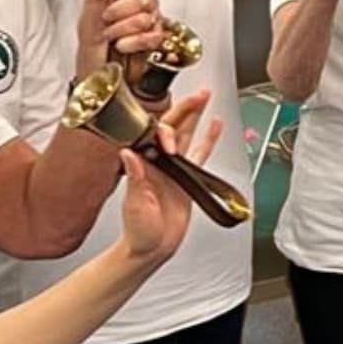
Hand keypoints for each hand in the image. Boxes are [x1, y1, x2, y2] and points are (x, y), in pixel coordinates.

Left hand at [76, 0, 163, 74]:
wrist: (95, 66)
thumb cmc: (92, 39)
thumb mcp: (90, 8)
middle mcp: (143, 5)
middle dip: (121, 10)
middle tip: (107, 17)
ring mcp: (151, 23)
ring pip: (146, 18)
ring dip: (122, 29)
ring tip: (111, 34)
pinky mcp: (154, 42)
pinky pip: (151, 37)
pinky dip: (131, 42)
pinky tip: (122, 44)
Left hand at [116, 90, 220, 264]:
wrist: (151, 248)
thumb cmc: (138, 231)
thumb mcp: (135, 205)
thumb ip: (134, 179)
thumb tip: (127, 154)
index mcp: (141, 164)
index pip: (153, 136)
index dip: (163, 133)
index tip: (170, 144)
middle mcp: (157, 161)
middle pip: (172, 126)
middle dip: (185, 109)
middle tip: (198, 94)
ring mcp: (173, 168)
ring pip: (186, 134)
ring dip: (195, 116)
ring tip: (205, 97)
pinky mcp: (187, 178)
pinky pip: (199, 154)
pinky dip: (208, 139)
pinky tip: (215, 126)